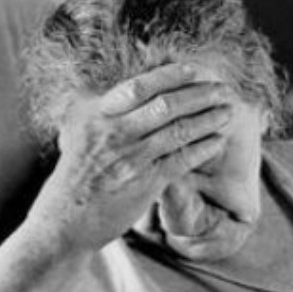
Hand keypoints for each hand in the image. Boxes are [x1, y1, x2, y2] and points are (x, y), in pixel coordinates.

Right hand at [25, 63, 232, 252]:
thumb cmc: (73, 177)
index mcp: (97, 115)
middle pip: (166, 105)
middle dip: (200, 95)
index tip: (193, 71)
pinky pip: (182, 160)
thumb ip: (93, 108)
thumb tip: (113, 87)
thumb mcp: (73, 132)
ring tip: (227, 112)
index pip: (139, 86)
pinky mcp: (146, 183)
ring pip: (178, 131)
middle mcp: (114, 132)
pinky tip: (217, 141)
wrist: (65, 221)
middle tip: (222, 89)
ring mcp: (132, 158)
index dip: (169, 76)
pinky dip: (203, 148)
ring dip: (208, 119)